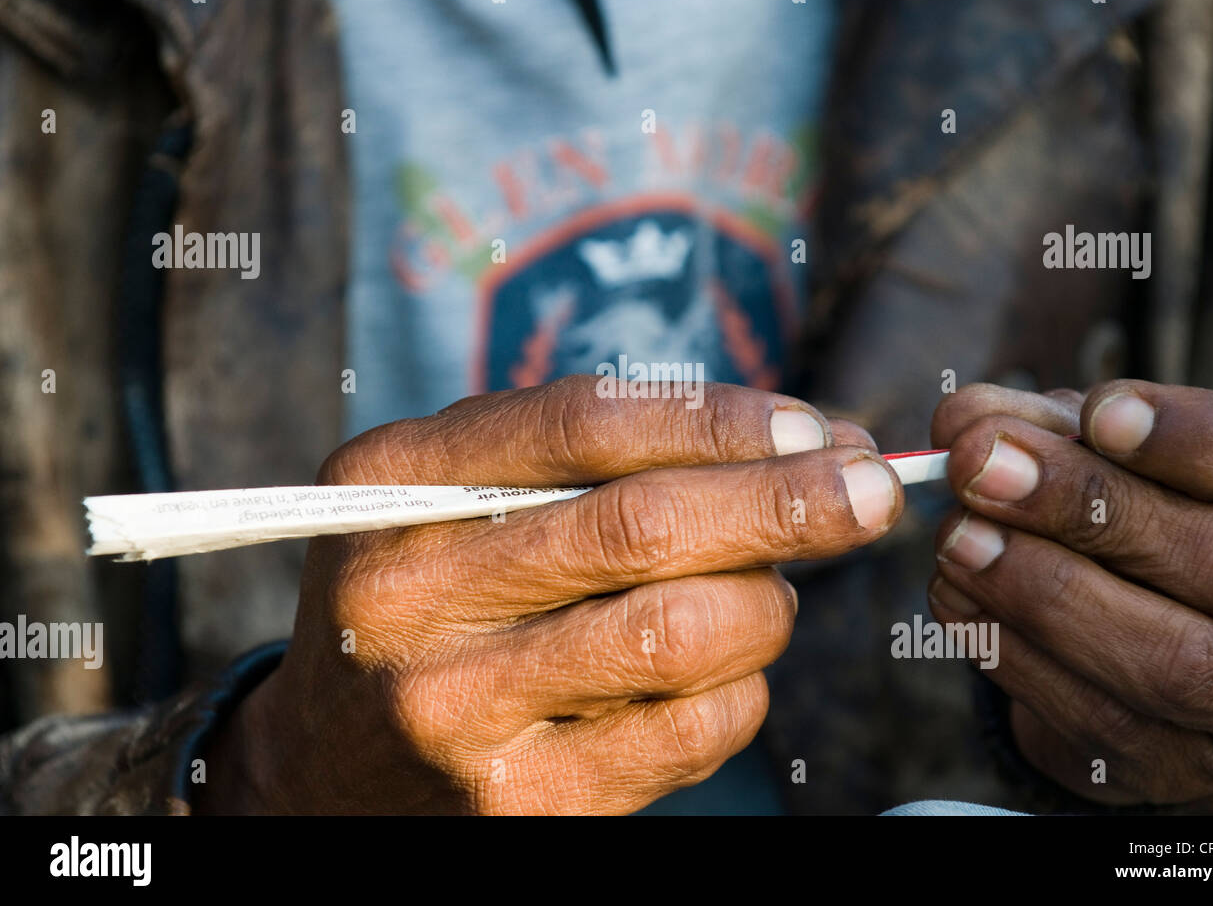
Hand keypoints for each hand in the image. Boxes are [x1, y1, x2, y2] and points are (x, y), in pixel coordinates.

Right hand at [197, 376, 900, 813]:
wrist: (331, 768)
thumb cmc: (425, 599)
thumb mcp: (449, 498)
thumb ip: (579, 452)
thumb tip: (793, 438)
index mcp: (391, 489)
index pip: (582, 425)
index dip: (718, 418)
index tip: (813, 425)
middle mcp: (409, 599)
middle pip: (642, 528)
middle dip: (786, 501)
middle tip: (871, 488)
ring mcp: (461, 713)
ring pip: (682, 633)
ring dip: (768, 602)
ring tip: (772, 589)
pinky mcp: (524, 805)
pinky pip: (691, 733)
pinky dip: (746, 690)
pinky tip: (730, 672)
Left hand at [928, 381, 1212, 804]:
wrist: (1166, 644)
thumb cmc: (1146, 522)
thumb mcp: (1118, 455)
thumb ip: (1054, 427)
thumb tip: (968, 422)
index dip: (1202, 444)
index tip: (1101, 412)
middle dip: (1088, 507)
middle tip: (982, 465)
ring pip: (1167, 662)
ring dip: (1042, 589)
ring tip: (959, 535)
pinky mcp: (1180, 768)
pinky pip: (1099, 721)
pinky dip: (1013, 652)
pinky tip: (958, 594)